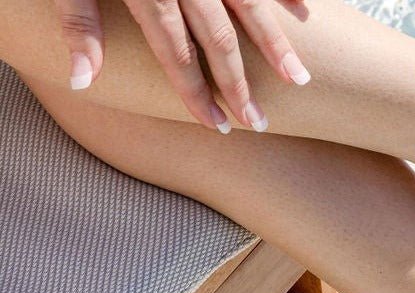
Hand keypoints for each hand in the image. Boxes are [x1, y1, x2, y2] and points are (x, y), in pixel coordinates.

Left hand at [55, 0, 311, 131]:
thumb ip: (78, 24)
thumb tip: (82, 83)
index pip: (177, 54)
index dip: (196, 93)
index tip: (217, 126)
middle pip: (219, 39)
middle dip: (239, 85)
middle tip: (259, 123)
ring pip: (249, 6)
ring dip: (275, 45)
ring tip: (298, 80)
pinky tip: (304, 14)